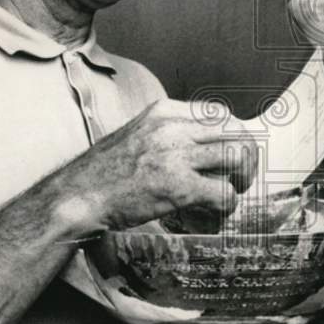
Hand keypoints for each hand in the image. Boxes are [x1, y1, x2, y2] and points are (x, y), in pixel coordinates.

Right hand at [56, 98, 257, 231]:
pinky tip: (215, 212)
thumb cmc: (105, 171)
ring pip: (237, 157)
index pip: (220, 113)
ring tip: (230, 193)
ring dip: (241, 179)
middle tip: (239, 177)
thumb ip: (170, 132)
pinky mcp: (177, 187)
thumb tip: (204, 141)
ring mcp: (175, 156)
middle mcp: (172, 128)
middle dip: (246, 156)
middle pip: (236, 131)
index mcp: (164, 111)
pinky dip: (227, 204)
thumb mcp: (139, 133)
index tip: (233, 155)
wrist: (77, 196)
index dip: (235, 135)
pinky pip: (224, 192)